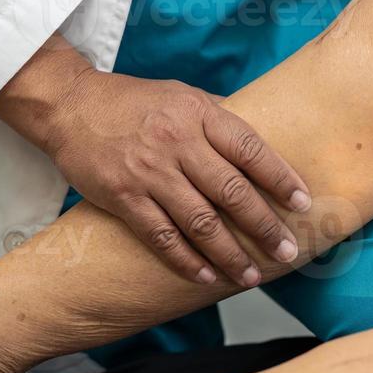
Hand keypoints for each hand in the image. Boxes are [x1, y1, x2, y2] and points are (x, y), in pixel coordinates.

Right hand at [0, 36, 309, 286]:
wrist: (69, 104)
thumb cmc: (133, 101)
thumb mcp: (182, 95)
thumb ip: (218, 119)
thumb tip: (260, 144)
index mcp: (198, 114)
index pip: (250, 149)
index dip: (280, 178)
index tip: (303, 203)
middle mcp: (177, 143)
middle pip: (231, 191)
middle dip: (263, 227)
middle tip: (286, 252)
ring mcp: (149, 171)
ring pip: (199, 221)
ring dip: (229, 253)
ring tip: (249, 276)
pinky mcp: (122, 196)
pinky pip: (160, 236)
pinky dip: (185, 260)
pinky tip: (205, 276)